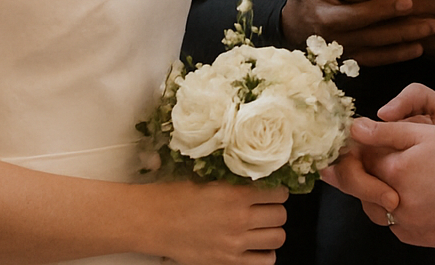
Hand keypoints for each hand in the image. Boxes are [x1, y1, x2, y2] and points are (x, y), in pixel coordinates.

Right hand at [144, 182, 286, 264]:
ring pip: (277, 237)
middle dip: (276, 210)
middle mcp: (239, 219)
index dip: (277, 191)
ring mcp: (235, 243)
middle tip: (265, 209)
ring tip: (262, 227)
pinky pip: (264, 261)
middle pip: (281, 215)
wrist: (153, 221)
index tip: (271, 192)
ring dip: (272, 231)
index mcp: (235, 194)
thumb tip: (256, 179)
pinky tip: (256, 246)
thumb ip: (235, 182)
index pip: (278, 193)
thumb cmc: (175, 197)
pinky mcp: (228, 261)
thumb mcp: (208, 179)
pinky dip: (265, 254)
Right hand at [281, 0, 434, 66]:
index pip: (359, 15)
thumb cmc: (304, 0)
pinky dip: (397, 55)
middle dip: (405, 28)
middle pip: (376, 35)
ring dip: (407, 42)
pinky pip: (378, 60)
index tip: (407, 1)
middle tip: (432, 21)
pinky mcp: (352, 60)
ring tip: (430, 32)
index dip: (383, 9)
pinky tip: (417, 49)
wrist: (293, 31)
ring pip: (381, 49)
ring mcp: (347, 52)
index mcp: (327, 19)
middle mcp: (339, 40)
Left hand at [338, 118, 434, 246]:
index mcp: (395, 170)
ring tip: (395, 182)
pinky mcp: (419, 238)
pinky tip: (412, 201)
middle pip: (362, 188)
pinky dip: (396, 214)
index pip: (361, 160)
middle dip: (360, 175)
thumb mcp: (427, 133)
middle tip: (369, 168)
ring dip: (376, 196)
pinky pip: (395, 227)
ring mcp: (407, 224)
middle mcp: (396, 202)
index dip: (361, 151)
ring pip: (375, 210)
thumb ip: (387, 131)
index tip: (365, 148)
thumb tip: (355, 129)